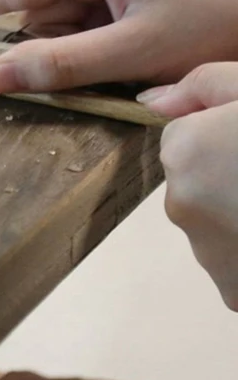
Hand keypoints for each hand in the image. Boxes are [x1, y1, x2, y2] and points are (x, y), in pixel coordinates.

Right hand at [0, 0, 237, 94]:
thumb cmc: (228, 16)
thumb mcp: (137, 49)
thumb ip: (61, 65)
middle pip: (37, 8)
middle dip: (42, 47)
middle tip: (60, 76)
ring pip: (65, 19)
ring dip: (77, 52)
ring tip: (129, 65)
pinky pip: (91, 20)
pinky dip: (97, 47)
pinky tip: (127, 60)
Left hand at [143, 63, 237, 309]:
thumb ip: (201, 86)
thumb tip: (150, 101)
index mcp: (184, 151)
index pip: (185, 136)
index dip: (226, 135)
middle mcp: (180, 205)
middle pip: (198, 183)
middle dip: (231, 177)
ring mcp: (209, 255)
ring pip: (218, 224)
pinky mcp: (236, 294)